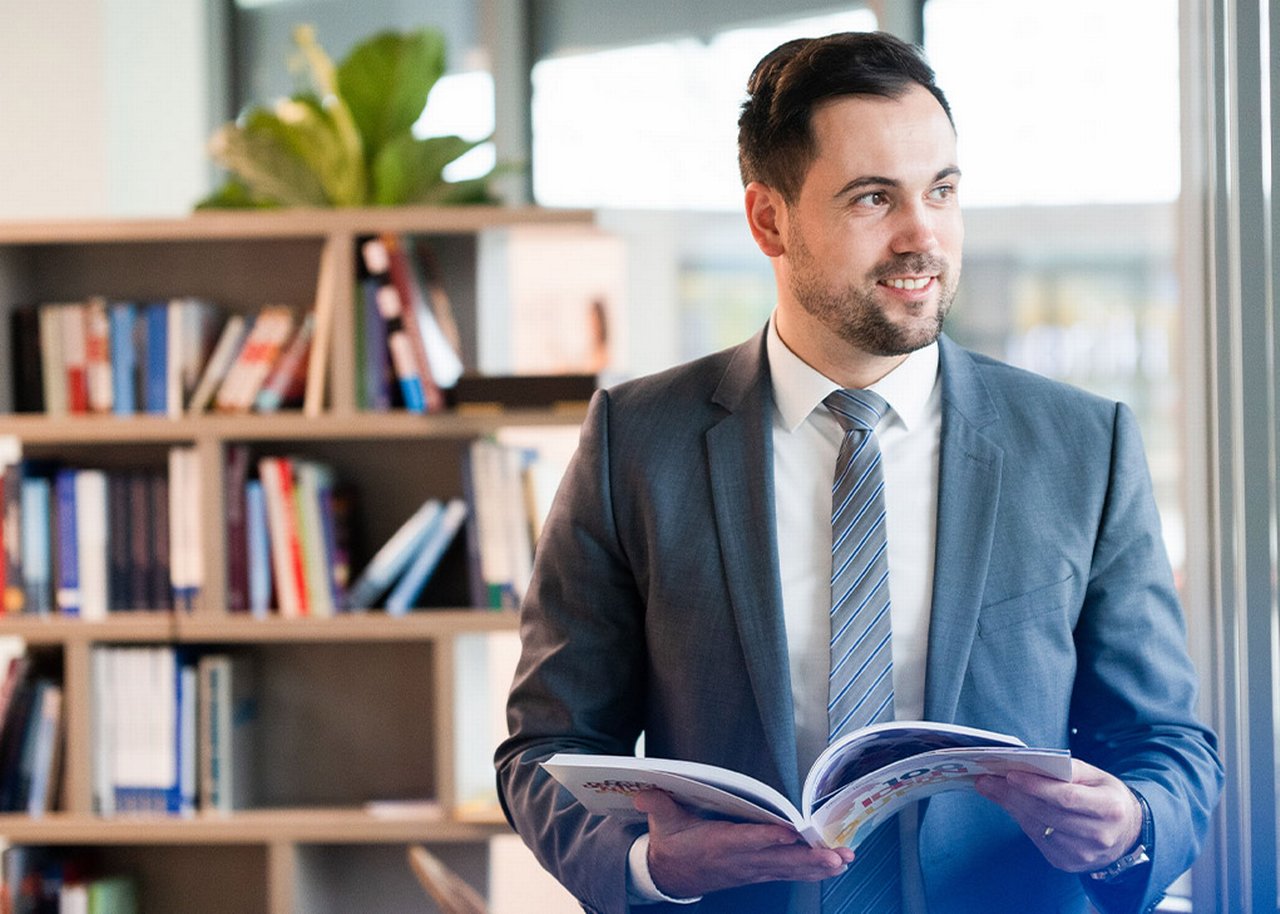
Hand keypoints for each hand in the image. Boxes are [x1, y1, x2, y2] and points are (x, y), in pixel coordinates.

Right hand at [633, 790, 853, 897]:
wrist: (669, 876)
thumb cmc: (671, 843)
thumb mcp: (662, 821)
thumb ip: (658, 804)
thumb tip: (644, 789)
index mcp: (716, 845)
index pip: (745, 840)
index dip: (767, 838)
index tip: (789, 834)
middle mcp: (738, 861)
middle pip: (777, 860)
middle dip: (808, 859)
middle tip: (836, 854)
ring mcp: (750, 870)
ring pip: (788, 870)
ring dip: (817, 866)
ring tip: (844, 860)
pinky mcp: (756, 874)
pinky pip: (787, 874)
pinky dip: (811, 871)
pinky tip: (832, 868)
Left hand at [975, 759, 1142, 872]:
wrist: (1125, 833)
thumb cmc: (1105, 797)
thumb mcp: (1096, 776)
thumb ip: (1067, 769)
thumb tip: (1028, 763)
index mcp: (1110, 808)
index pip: (1067, 798)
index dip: (1036, 786)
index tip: (1010, 774)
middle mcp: (1099, 835)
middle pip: (1047, 813)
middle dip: (1013, 794)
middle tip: (987, 779)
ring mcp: (1082, 854)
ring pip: (1037, 827)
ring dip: (1011, 806)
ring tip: (992, 787)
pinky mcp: (1068, 863)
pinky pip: (1037, 839)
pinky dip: (1021, 819)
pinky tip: (1011, 804)